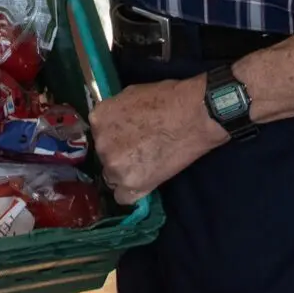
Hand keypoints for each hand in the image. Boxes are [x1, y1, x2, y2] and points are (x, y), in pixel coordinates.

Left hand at [90, 76, 223, 205]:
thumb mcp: (130, 95)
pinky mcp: (132, 185)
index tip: (129, 138)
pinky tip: (147, 179)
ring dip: (126, 173)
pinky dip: (133, 192)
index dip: (115, 138)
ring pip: (113, 177)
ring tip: (149, 163)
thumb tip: (113, 123)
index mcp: (98, 120)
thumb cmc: (167, 99)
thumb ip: (115, 114)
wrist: (195, 115)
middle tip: (142, 150)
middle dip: (120, 155)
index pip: (99, 136)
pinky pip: (123, 197)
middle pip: (104, 157)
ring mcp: (115, 166)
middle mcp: (101, 144)